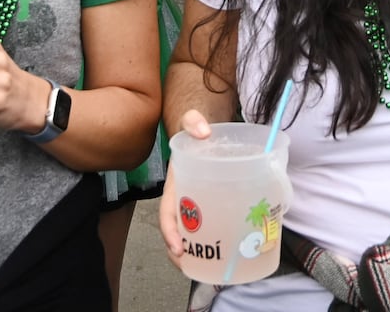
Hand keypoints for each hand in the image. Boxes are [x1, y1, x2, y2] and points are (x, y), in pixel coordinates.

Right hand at [158, 109, 212, 268]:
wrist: (202, 131)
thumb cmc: (194, 130)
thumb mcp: (191, 122)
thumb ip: (193, 122)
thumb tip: (204, 132)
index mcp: (174, 185)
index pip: (166, 213)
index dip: (169, 232)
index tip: (178, 248)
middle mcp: (182, 198)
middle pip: (175, 231)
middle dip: (179, 252)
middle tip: (190, 266)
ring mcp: (194, 203)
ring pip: (189, 234)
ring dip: (194, 252)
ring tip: (206, 268)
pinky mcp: (208, 204)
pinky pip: (206, 226)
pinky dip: (210, 241)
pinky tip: (223, 252)